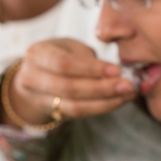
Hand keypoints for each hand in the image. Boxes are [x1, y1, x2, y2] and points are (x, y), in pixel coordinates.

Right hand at [5, 38, 135, 124]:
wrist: (38, 75)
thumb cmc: (60, 53)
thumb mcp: (69, 46)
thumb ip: (86, 57)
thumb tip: (114, 72)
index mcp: (37, 54)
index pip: (64, 64)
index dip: (91, 69)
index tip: (117, 70)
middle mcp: (32, 78)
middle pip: (69, 88)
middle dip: (102, 88)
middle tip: (128, 85)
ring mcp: (39, 99)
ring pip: (74, 106)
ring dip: (105, 102)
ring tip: (127, 95)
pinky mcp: (53, 113)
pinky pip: (79, 114)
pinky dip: (101, 108)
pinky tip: (118, 101)